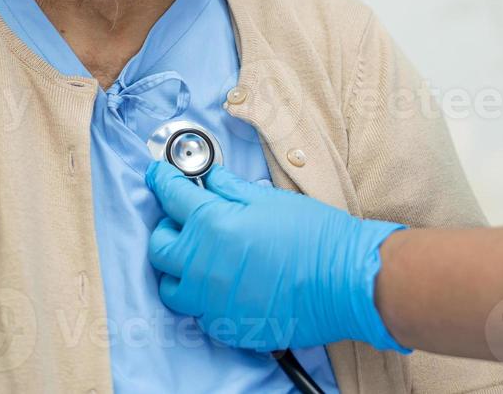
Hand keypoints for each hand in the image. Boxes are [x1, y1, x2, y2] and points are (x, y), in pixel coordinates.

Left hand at [146, 160, 408, 352]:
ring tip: (196, 259)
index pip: (170, 197)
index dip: (161, 181)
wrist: (345, 281)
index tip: (157, 175)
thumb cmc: (314, 237)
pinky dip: (203, 297)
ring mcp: (211, 302)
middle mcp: (202, 266)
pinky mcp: (227, 327)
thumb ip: (231, 190)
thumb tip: (210, 180)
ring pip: (171, 288)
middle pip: (159, 246)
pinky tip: (222, 286)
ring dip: (176, 270)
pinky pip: (199, 313)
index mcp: (211, 225)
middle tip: (182, 219)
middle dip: (166, 227)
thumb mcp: (270, 200)